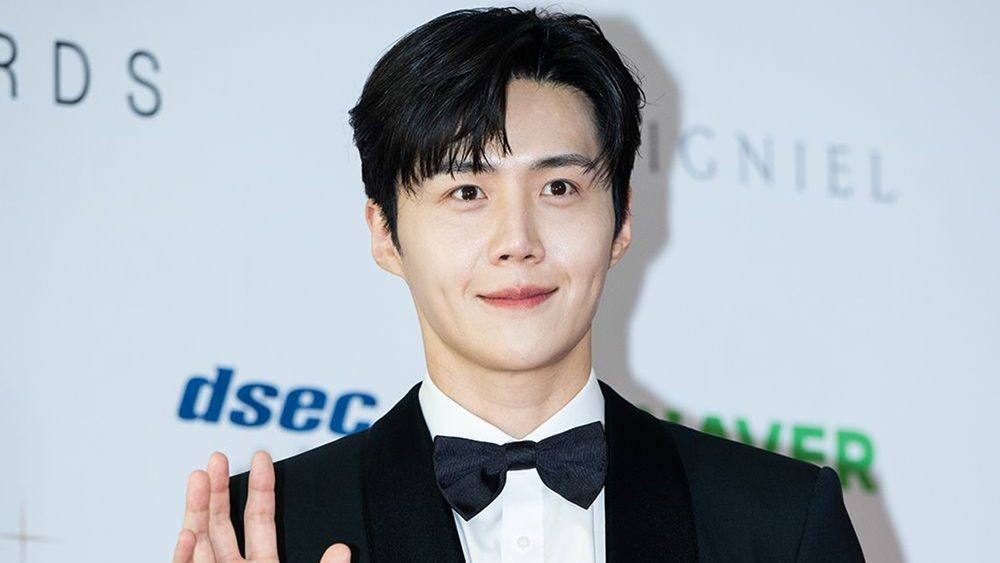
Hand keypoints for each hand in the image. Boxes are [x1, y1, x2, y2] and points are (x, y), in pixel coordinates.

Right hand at [172, 450, 350, 562]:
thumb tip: (342, 550)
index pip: (261, 518)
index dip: (261, 486)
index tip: (260, 457)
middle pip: (222, 525)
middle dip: (219, 489)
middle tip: (217, 457)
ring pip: (200, 542)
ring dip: (197, 509)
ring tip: (199, 477)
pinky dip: (184, 554)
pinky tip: (188, 530)